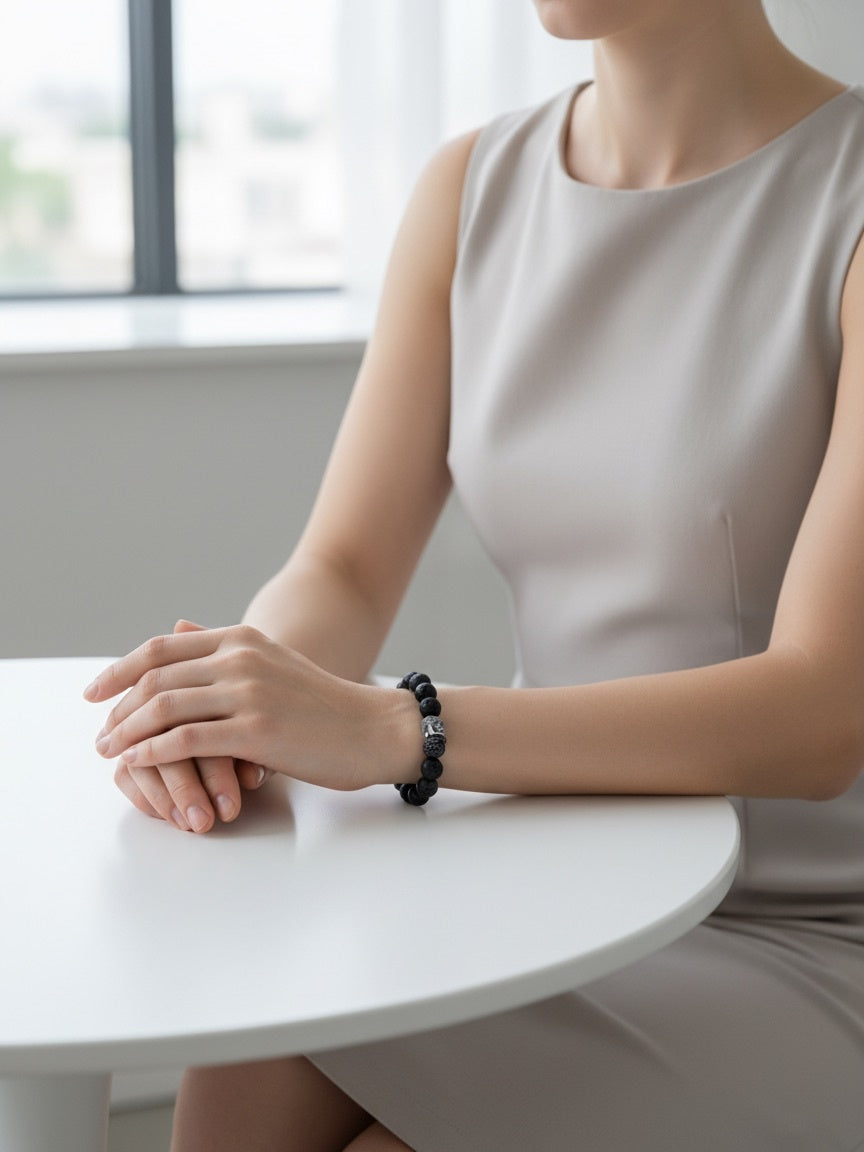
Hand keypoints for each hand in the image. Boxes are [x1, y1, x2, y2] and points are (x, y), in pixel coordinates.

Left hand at [86, 622, 391, 805]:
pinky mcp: (256, 732)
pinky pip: (186, 740)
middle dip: (117, 707)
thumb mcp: (271, 662)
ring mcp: (248, 694)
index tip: (94, 692)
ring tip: (110, 751)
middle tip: (100, 732)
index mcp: (242, 640)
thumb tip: (177, 629)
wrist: (373, 728)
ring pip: (163, 707)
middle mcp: (241, 659)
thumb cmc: (323, 704)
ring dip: (127, 731)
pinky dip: (152, 752)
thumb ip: (222, 649)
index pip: (161, 649)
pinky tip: (138, 763)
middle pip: (155, 678)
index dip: (119, 670)